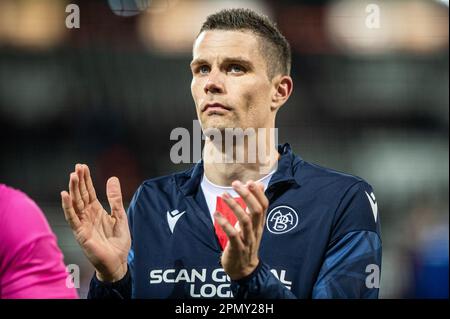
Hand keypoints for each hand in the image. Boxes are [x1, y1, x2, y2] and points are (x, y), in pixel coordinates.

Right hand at [61, 164, 130, 281]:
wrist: (118, 261)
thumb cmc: (118, 241)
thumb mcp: (120, 215)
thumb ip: (114, 198)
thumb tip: (112, 178)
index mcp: (97, 210)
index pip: (89, 192)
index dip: (86, 180)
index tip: (82, 166)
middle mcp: (88, 215)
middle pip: (81, 195)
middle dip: (79, 181)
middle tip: (77, 167)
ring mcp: (83, 223)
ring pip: (75, 203)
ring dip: (73, 189)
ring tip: (72, 176)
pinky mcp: (80, 233)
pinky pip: (72, 217)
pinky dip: (68, 206)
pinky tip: (65, 195)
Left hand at [214, 180, 268, 279]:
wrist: (244, 270)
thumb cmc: (246, 243)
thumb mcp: (252, 224)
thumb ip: (254, 206)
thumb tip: (259, 185)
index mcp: (260, 224)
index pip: (264, 205)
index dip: (258, 193)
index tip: (250, 181)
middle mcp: (256, 230)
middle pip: (256, 210)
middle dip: (247, 195)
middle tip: (236, 183)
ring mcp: (247, 240)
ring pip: (245, 221)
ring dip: (234, 206)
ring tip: (224, 194)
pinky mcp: (237, 248)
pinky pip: (233, 235)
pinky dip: (224, 223)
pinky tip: (216, 214)